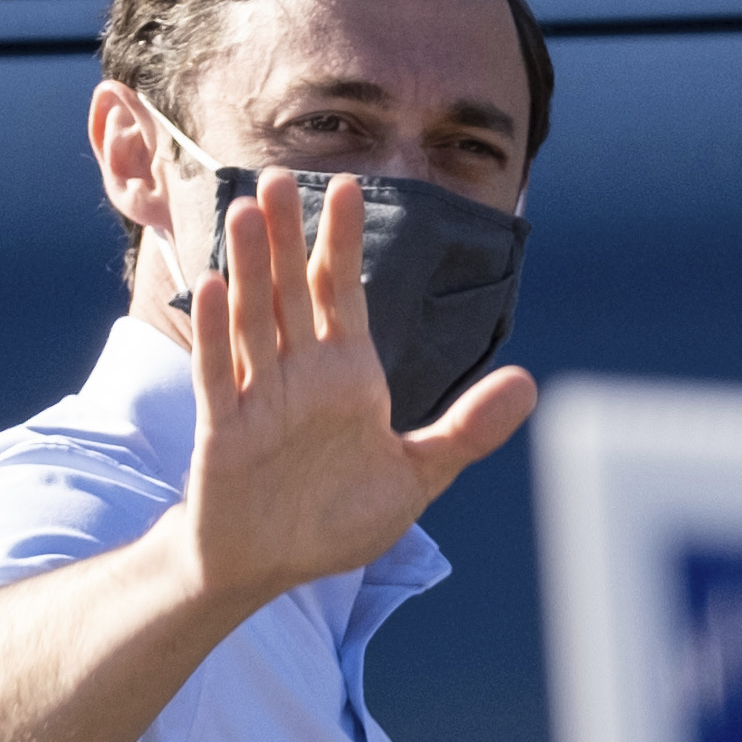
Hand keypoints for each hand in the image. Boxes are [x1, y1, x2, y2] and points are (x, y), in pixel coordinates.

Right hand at [178, 169, 535, 612]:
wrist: (274, 564)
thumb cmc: (337, 516)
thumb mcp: (416, 476)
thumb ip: (466, 430)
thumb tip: (529, 384)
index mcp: (346, 374)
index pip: (341, 293)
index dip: (342, 242)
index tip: (348, 187)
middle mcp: (300, 374)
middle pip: (292, 292)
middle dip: (288, 237)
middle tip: (281, 177)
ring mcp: (259, 398)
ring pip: (253, 320)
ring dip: (249, 268)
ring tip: (246, 210)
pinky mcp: (225, 431)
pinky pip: (219, 375)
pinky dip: (216, 336)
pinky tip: (212, 287)